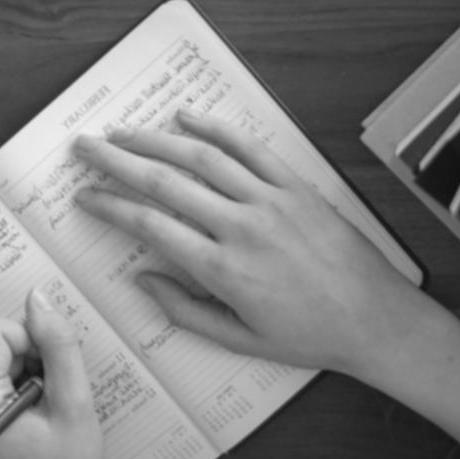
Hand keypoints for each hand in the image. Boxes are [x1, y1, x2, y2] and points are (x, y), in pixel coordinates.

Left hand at [0, 289, 120, 458]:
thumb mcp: (75, 403)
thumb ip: (58, 345)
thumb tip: (36, 298)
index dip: (31, 342)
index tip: (49, 375)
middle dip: (27, 359)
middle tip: (48, 399)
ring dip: (22, 373)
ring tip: (40, 411)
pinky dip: (11, 385)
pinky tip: (27, 414)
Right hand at [72, 110, 429, 379]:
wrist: (375, 320)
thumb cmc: (308, 336)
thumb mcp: (240, 340)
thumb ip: (185, 311)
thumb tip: (143, 280)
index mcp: (222, 269)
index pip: (149, 225)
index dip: (109, 206)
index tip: (84, 196)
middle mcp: (241, 227)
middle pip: (164, 182)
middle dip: (116, 161)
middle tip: (85, 147)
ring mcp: (270, 201)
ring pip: (202, 158)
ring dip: (155, 140)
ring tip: (122, 131)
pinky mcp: (296, 187)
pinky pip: (251, 148)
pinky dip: (216, 129)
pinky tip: (186, 118)